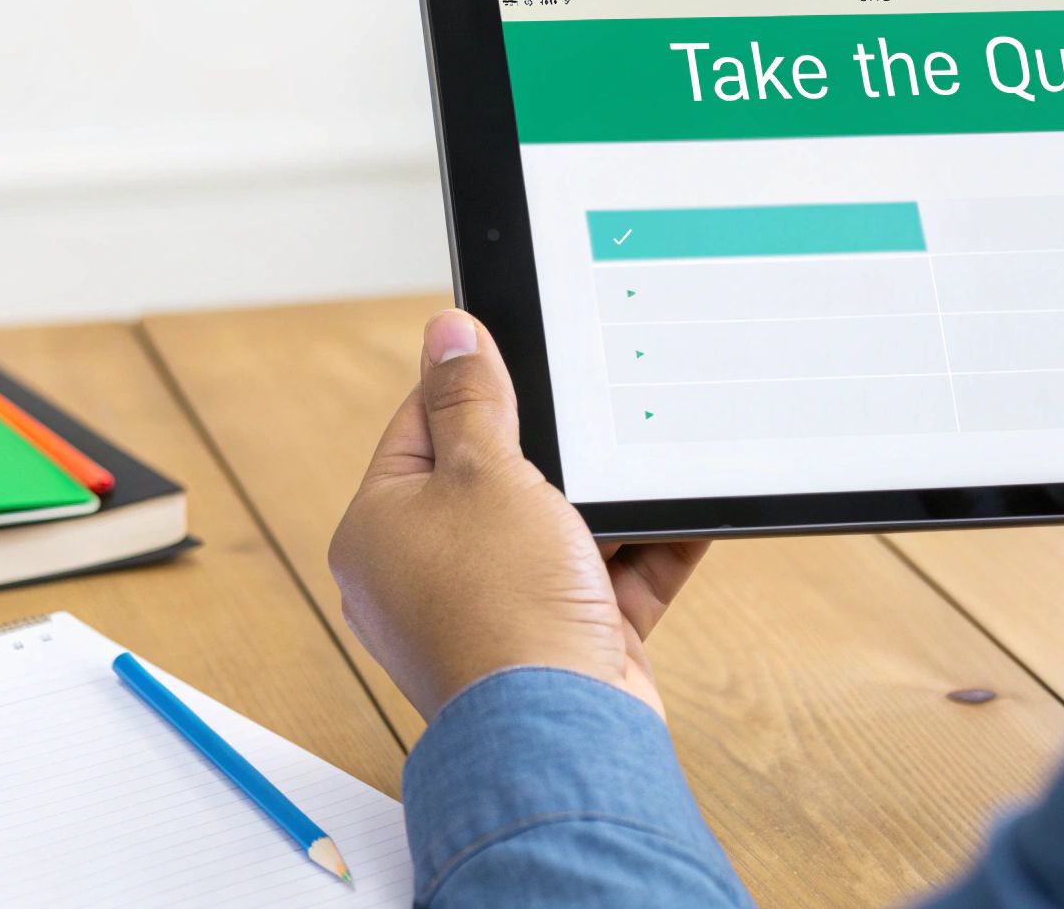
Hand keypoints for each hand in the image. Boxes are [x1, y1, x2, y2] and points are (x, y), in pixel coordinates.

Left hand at [328, 309, 708, 721]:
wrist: (562, 731)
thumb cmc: (500, 608)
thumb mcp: (484, 472)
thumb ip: (472, 398)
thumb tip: (448, 333)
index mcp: (380, 529)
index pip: (419, 429)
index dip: (470, 386)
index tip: (516, 353)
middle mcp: (426, 575)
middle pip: (494, 479)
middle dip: (551, 450)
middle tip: (589, 410)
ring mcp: (494, 613)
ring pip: (557, 531)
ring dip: (604, 504)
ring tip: (640, 460)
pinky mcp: (558, 643)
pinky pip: (605, 579)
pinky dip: (642, 551)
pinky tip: (683, 514)